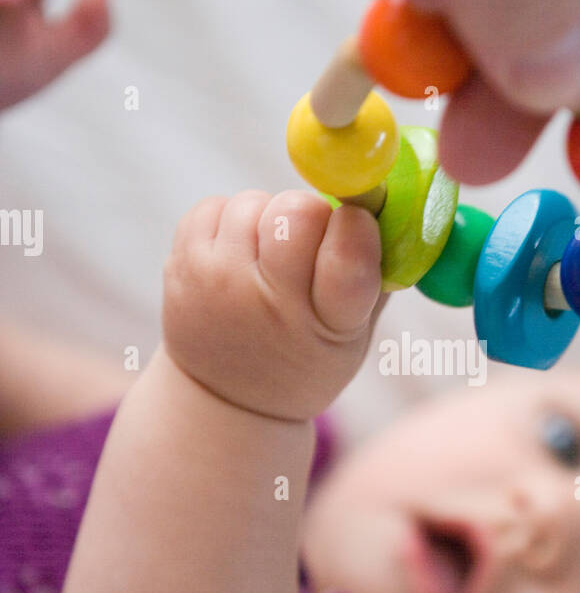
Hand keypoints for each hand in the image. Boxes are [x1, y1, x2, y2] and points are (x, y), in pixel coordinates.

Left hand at [162, 189, 384, 420]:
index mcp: (328, 325)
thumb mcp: (356, 333)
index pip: (347, 258)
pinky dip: (233, 219)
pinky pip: (216, 205)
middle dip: (311, 213)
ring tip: (270, 256)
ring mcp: (217, 284)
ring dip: (269, 217)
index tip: (356, 222)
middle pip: (296, 212)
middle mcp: (269, 304)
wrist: (227, 397)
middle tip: (310, 239)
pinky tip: (240, 254)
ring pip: (255, 202)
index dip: (356, 227)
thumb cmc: (307, 355)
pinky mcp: (181, 266)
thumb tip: (384, 195)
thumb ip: (378, 269)